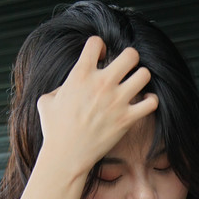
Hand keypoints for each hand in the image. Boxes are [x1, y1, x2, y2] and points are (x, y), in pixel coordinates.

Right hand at [36, 35, 158, 181]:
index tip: (98, 59)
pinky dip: (150, 101)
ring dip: (140, 78)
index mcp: (80, 74)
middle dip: (129, 59)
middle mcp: (101, 84)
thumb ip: (60, 87)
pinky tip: (142, 103)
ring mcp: (117, 101)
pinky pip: (151, 102)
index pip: (96, 42)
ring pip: (144, 75)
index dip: (99, 47)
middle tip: (124, 69)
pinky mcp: (127, 119)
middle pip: (131, 54)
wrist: (66, 156)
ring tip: (133, 86)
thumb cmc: (54, 129)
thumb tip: (67, 86)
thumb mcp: (47, 101)